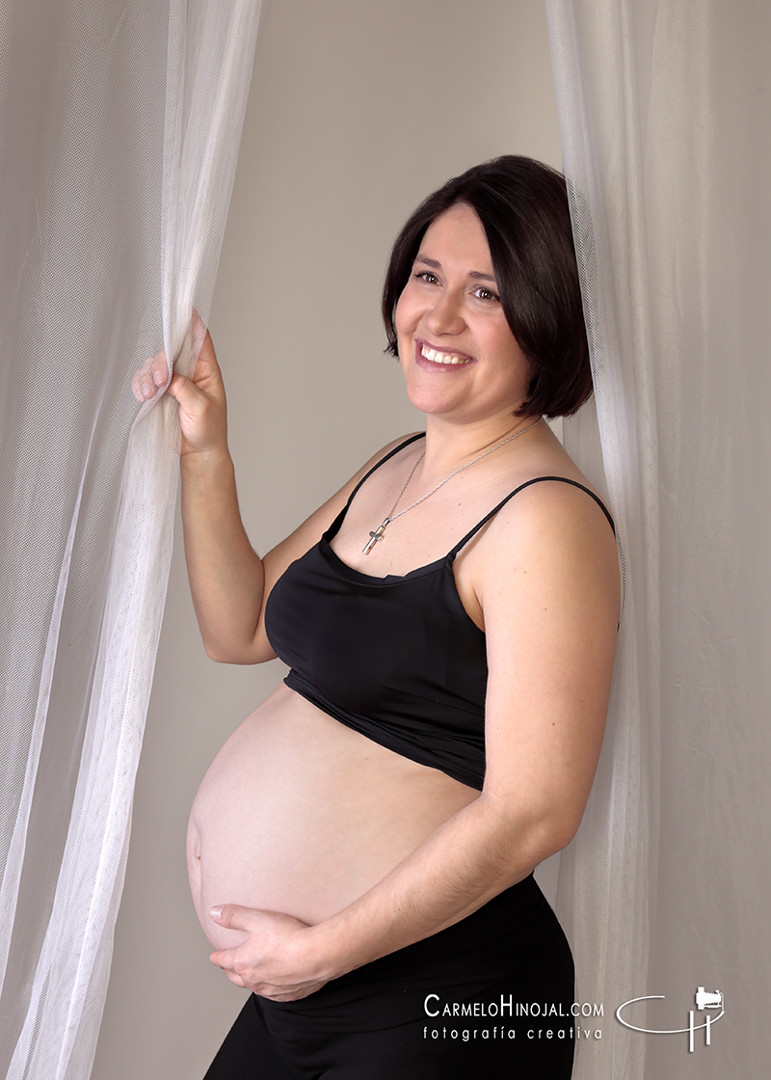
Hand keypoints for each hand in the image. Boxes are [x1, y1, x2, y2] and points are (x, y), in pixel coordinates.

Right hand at [131, 314, 227, 458]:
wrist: (198, 453)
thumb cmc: (208, 430)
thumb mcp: (201, 408)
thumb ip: (185, 388)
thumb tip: (169, 376)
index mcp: (207, 370)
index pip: (200, 339)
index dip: (192, 322)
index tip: (184, 307)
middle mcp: (190, 372)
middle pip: (171, 350)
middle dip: (160, 361)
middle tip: (160, 379)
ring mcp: (175, 382)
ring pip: (155, 365)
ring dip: (148, 376)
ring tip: (150, 394)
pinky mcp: (162, 393)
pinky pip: (146, 380)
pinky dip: (141, 385)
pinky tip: (144, 396)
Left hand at [209, 905, 329, 1001]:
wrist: (316, 955)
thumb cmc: (287, 936)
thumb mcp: (256, 918)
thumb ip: (233, 916)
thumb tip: (214, 913)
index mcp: (242, 963)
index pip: (222, 960)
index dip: (216, 956)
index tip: (214, 956)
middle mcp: (253, 980)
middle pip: (235, 977)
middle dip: (230, 970)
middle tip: (228, 966)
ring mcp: (270, 990)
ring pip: (253, 987)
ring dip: (249, 980)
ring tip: (249, 974)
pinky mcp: (288, 995)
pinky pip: (273, 993)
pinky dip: (269, 987)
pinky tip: (273, 982)